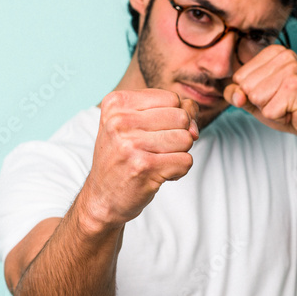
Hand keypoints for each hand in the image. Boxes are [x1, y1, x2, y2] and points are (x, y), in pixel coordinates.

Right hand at [84, 88, 198, 225]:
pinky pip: (186, 161)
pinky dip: (178, 170)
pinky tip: (158, 174)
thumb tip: (194, 122)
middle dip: (178, 135)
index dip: (174, 117)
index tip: (154, 133)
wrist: (102, 197)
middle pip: (181, 117)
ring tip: (156, 161)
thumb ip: (171, 111)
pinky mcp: (144, 167)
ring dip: (178, 154)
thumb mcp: (136, 124)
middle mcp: (120, 120)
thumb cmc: (123, 157)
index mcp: (116, 103)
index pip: (172, 98)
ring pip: (186, 139)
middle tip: (156, 150)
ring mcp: (131, 144)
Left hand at [223, 45, 296, 143]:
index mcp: (272, 52)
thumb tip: (236, 95)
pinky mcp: (295, 87)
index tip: (273, 94)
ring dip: (269, 110)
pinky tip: (292, 111)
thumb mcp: (255, 100)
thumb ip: (237, 94)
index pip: (238, 77)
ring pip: (256, 98)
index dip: (252, 94)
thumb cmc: (288, 109)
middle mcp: (283, 55)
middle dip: (260, 102)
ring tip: (287, 105)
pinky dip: (278, 117)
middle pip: (246, 86)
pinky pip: (268, 110)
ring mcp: (291, 69)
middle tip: (282, 101)